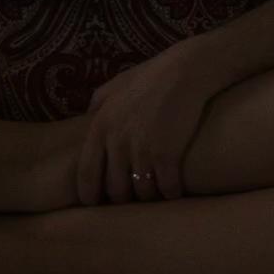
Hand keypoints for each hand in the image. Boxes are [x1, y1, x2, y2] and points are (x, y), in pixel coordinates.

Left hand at [75, 40, 226, 205]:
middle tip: (133, 196)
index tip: (96, 203)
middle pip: (115, 189)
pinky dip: (171, 193)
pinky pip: (166, 188)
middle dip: (124, 198)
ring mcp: (142, 150)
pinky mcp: (167, 155)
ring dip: (149, 196)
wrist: (187, 70)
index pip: (86, 173)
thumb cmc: (152, 76)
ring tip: (156, 193)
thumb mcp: (116, 84)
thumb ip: (97, 102)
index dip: (89, 194)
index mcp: (101, 127)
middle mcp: (117, 142)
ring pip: (141, 193)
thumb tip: (87, 116)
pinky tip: (175, 190)